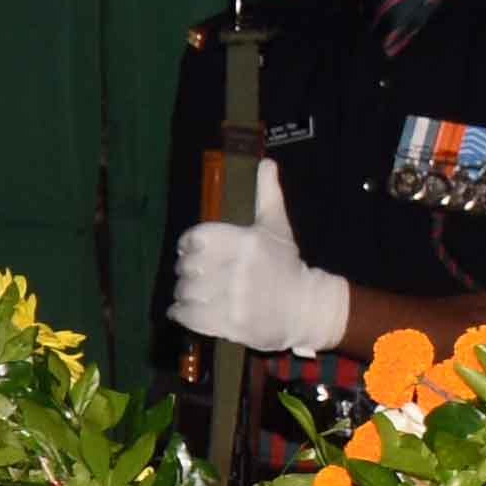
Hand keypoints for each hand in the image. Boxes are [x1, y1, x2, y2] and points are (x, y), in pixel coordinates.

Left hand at [168, 159, 352, 355]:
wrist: (304, 308)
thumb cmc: (286, 265)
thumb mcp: (277, 226)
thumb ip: (267, 194)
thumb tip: (267, 162)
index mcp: (245, 241)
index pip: (194, 239)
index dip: (188, 246)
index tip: (194, 252)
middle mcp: (237, 268)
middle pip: (186, 267)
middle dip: (187, 271)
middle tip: (196, 275)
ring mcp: (232, 298)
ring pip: (184, 292)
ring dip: (184, 294)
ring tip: (196, 293)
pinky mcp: (227, 323)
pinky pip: (187, 316)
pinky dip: (181, 313)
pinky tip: (187, 310)